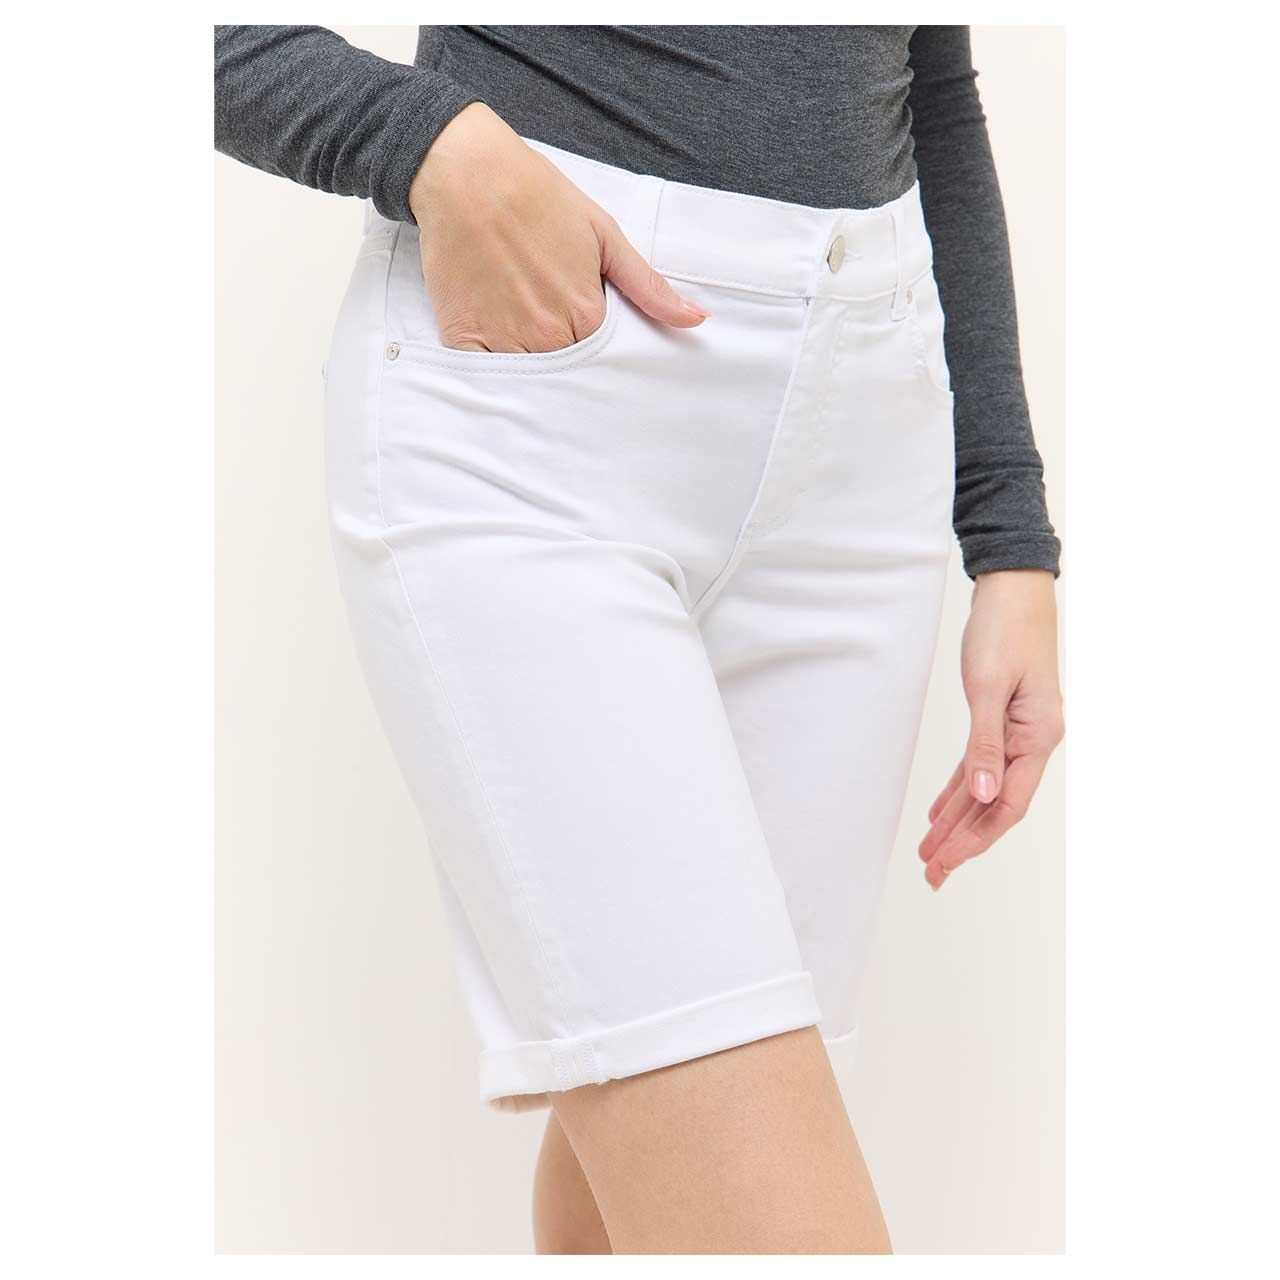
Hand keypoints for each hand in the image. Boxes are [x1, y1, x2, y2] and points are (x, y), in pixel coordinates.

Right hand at [406, 103, 708, 352]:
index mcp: (587, 316)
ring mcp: (505, 341)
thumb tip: (696, 319)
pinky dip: (494, 376)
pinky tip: (498, 356)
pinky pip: (486, 379)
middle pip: (569, 377)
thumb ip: (649, 286)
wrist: (468, 174)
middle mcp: (549, 337)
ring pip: (530, 382)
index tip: (598, 349)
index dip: (604, 358)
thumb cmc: (537, 197)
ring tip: (528, 341)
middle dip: (571, 370)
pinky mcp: (464, 340)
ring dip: (534, 375)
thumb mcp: (605, 235)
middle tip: (558, 340)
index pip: (607, 364)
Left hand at [919, 569, 1063, 890]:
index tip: (947, 862)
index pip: (1008, 803)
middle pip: (997, 805)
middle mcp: (1034, 740)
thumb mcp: (988, 686)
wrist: (1013, 587)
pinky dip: (959, 791)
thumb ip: (985, 743)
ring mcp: (1021, 731)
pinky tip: (941, 813)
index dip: (976, 837)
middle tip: (932, 873)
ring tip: (931, 853)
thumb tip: (981, 796)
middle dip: (964, 841)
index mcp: (1039, 736)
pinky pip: (980, 766)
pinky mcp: (1003, 718)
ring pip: (986, 790)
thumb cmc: (1004, 628)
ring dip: (959, 822)